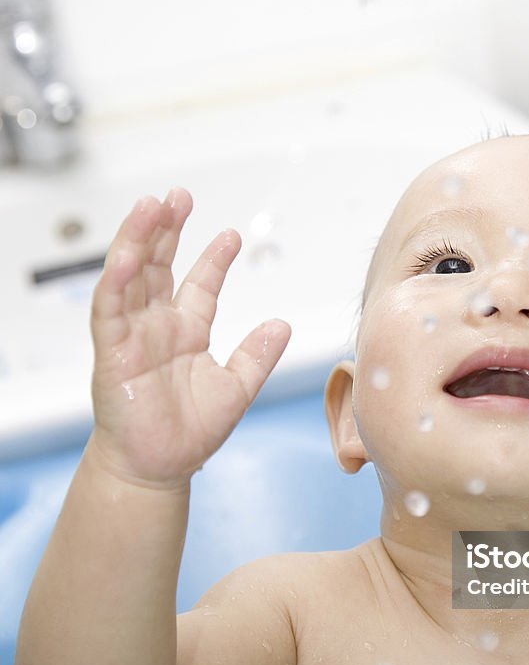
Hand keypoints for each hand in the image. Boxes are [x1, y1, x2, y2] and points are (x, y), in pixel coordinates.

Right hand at [89, 188, 290, 485]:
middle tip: (178, 196)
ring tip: (151, 206)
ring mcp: (131, 336)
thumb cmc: (190, 433)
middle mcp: (156, 327)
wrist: (159, 469)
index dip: (213, 258)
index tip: (230, 234)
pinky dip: (117, 282)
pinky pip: (110, 310)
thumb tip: (282, 325)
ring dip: (138, 240)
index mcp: (186, 332)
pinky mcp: (111, 353)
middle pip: (159, 266)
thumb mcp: (236, 388)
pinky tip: (128, 256)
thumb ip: (257, 356)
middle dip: (167, 229)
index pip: (198, 284)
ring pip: (130, 277)